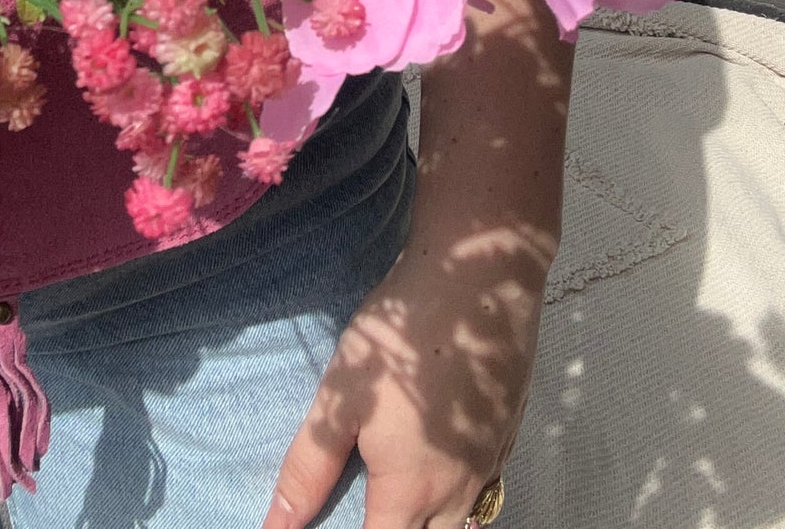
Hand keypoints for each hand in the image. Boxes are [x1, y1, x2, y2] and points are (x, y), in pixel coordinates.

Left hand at [263, 222, 552, 528]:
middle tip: (370, 504)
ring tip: (401, 495)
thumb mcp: (339, 398)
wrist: (476, 281)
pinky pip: (486, 487)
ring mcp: (491, 462)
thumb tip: (276, 525)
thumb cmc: (397, 341)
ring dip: (433, 520)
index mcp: (411, 491)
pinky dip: (462, 495)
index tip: (334, 524)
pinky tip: (444, 462)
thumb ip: (309, 468)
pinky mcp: (508, 432)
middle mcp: (459, 491)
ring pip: (465, 520)